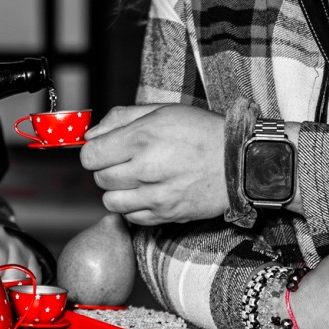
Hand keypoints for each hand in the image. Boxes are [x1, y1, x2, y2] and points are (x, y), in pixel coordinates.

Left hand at [77, 104, 228, 224]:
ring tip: (136, 179)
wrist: (239, 161)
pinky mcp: (167, 215)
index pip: (91, 156)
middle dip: (107, 169)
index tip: (105, 149)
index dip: (94, 152)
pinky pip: (132, 218)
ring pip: (111, 202)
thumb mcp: (161, 111)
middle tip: (126, 161)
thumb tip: (90, 135)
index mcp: (142, 138)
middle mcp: (146, 169)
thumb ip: (120, 119)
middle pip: (99, 179)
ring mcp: (157, 196)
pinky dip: (133, 207)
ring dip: (118, 191)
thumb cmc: (202, 133)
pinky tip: (148, 193)